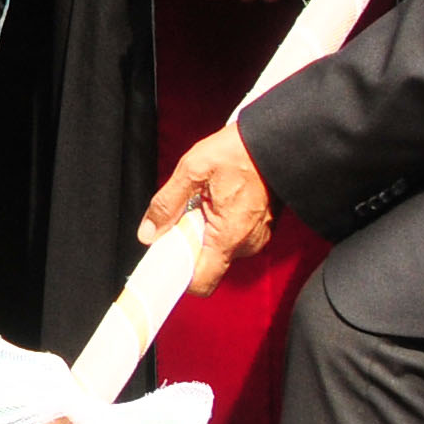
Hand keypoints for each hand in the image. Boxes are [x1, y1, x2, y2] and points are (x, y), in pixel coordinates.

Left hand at [144, 123, 277, 291]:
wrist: (274, 142)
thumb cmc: (238, 151)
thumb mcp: (192, 169)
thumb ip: (166, 204)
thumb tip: (148, 232)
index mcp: (228, 235)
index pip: (202, 282)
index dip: (179, 277)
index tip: (164, 260)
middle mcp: (246, 243)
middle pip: (207, 264)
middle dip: (189, 245)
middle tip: (185, 215)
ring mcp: (257, 238)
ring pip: (219, 251)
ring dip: (204, 234)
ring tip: (205, 203)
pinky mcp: (262, 230)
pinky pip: (233, 239)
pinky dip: (220, 227)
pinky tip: (218, 203)